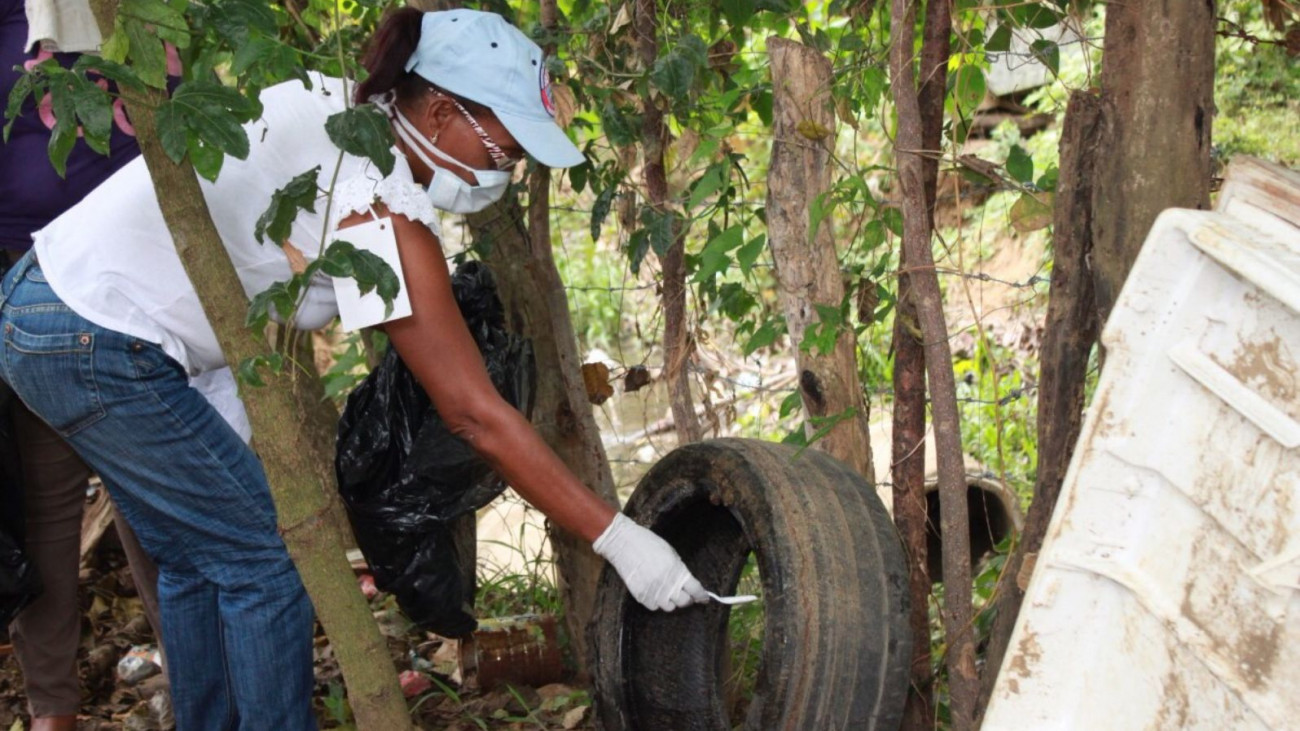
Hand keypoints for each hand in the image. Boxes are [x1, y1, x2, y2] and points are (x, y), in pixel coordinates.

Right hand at [592, 513, 709, 610]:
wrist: (624, 543)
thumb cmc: (648, 544)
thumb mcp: (671, 553)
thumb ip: (680, 570)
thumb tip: (689, 583)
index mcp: (677, 570)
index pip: (695, 589)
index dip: (702, 595)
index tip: (704, 598)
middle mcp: (667, 583)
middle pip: (684, 601)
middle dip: (687, 598)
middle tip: (684, 594)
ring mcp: (653, 591)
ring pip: (669, 607)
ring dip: (671, 601)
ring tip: (667, 592)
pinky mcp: (641, 596)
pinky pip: (654, 607)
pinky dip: (656, 602)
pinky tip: (654, 592)